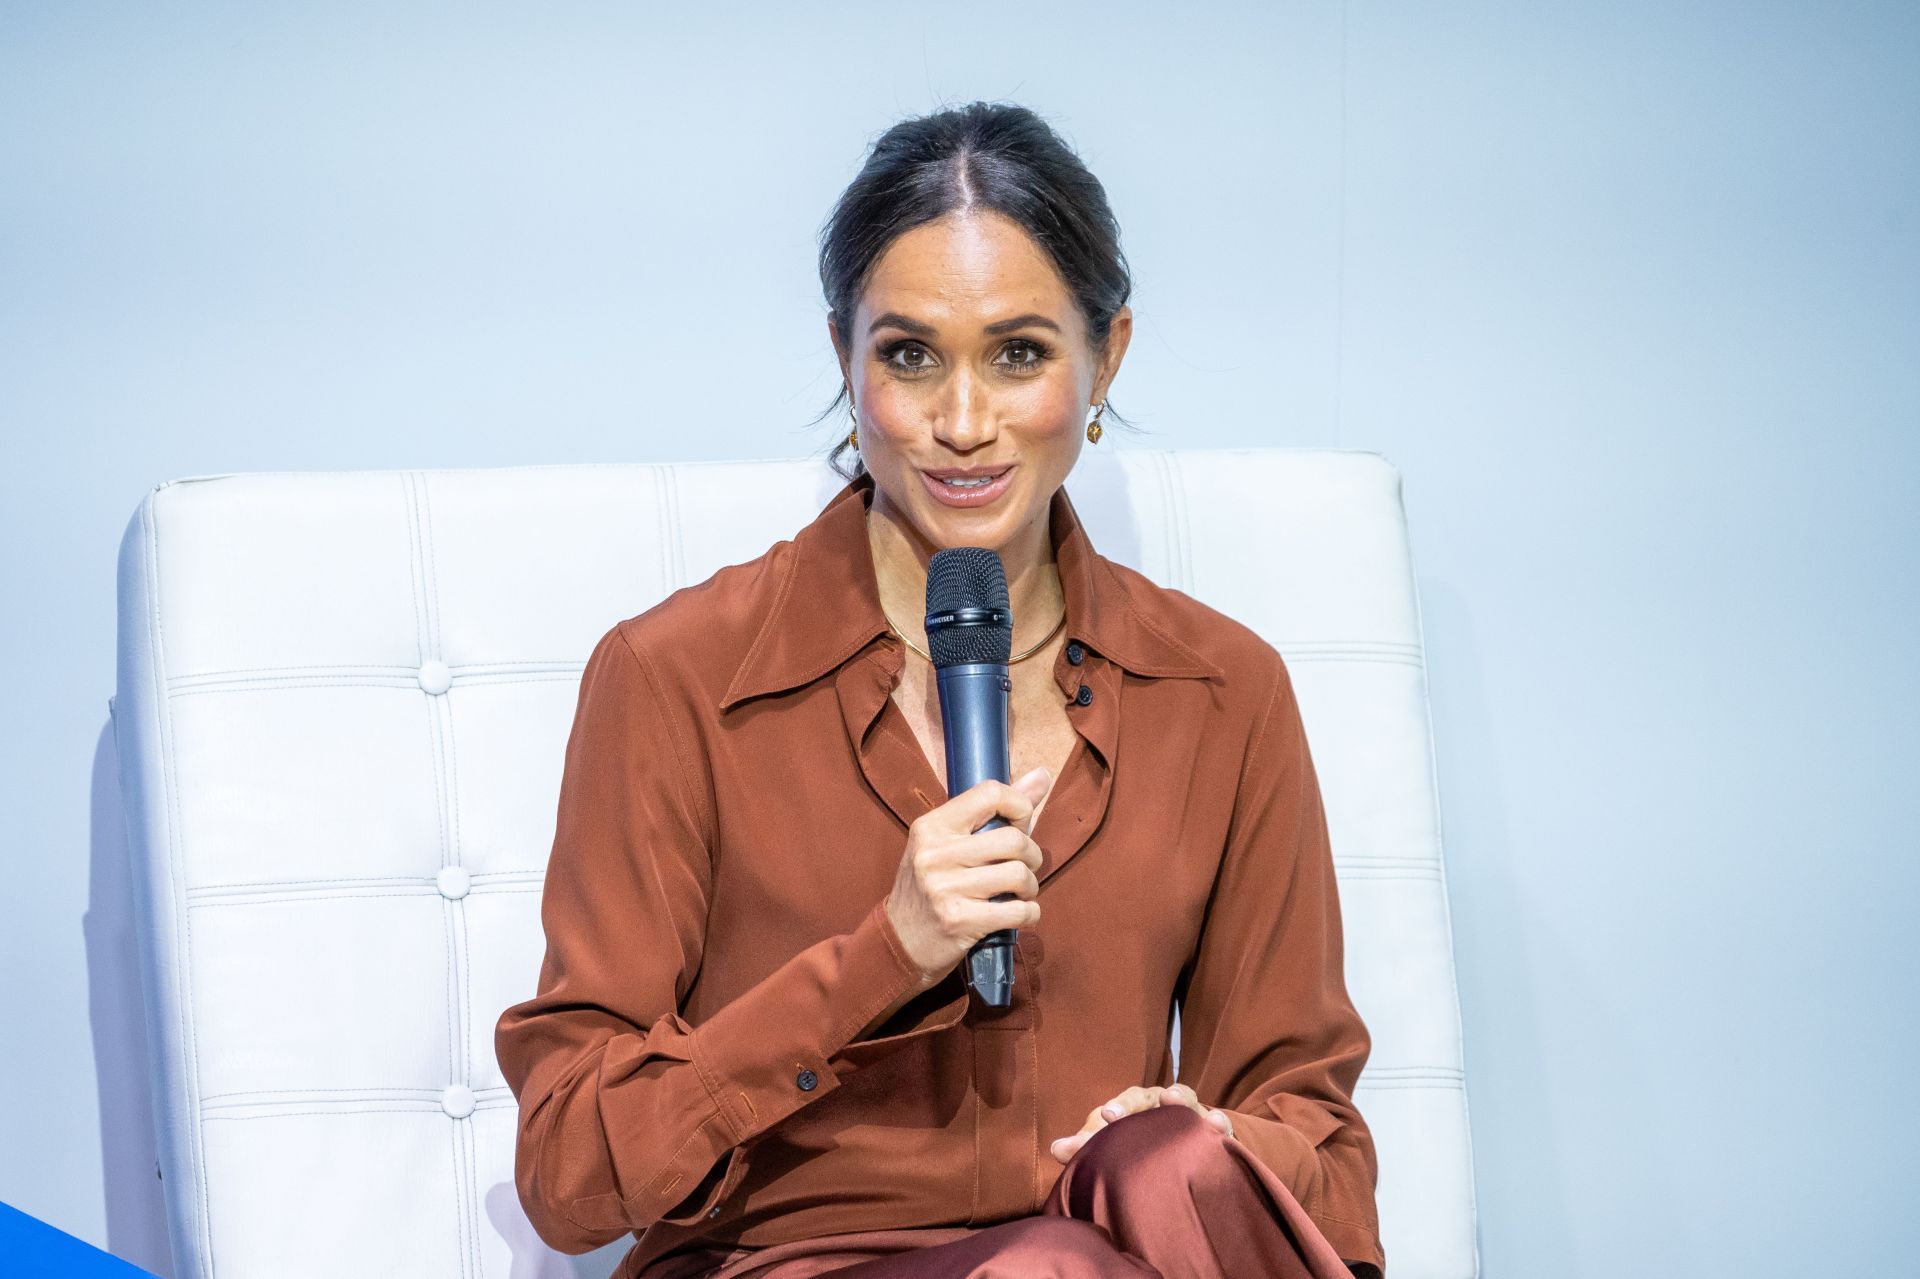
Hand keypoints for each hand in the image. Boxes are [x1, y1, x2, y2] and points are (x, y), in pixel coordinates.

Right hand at [884, 766, 1050, 984]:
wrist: (899, 941)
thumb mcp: (948, 842)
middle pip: (1014, 839)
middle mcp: (935, 854)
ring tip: (1019, 893)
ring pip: (1019, 875)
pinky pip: (1018, 911)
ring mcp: (945, 889)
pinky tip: (1018, 913)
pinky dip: (1029, 913)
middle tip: (1023, 868)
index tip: (1020, 824)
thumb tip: (1042, 774)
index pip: (990, 793)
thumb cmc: (932, 886)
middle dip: (1032, 855)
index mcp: (931, 826)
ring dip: (1030, 887)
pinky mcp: (959, 922)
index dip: (1019, 806)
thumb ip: (996, 809)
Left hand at [1048, 1084, 1233, 1163]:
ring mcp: (1189, 1114)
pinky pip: (1218, 1125)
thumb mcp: (1113, 1140)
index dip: (1119, 1106)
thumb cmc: (1138, 1137)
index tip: (1108, 1114)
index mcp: (1137, 1103)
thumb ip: (1086, 1145)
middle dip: (1153, 1099)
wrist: (1179, 1142)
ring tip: (1178, 1099)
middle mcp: (1162, 1102)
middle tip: (1156, 1100)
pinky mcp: (1211, 1131)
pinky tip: (1218, 1129)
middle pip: (1156, 1096)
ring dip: (1184, 1099)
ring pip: (1189, 1102)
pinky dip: (1218, 1124)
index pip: (1127, 1101)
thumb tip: (1055, 1148)